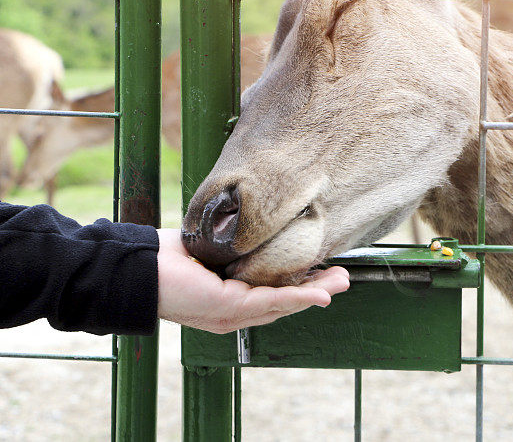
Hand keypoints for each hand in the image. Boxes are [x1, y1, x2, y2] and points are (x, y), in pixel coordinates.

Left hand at [155, 229, 349, 333]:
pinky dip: (298, 297)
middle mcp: (232, 315)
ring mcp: (231, 315)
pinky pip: (271, 302)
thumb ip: (233, 251)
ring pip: (283, 305)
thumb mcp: (209, 252)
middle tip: (342, 279)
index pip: (271, 297)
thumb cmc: (166, 258)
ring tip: (341, 282)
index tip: (322, 272)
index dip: (300, 288)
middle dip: (316, 291)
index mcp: (228, 303)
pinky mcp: (228, 308)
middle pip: (284, 305)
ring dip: (315, 293)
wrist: (137, 268)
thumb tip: (255, 230)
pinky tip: (319, 292)